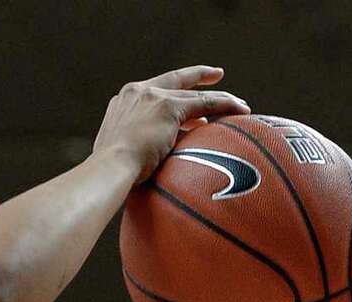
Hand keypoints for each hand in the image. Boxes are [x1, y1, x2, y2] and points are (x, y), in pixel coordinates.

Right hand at [94, 67, 249, 182]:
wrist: (109, 169)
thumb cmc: (111, 176)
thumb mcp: (123, 157)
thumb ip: (138, 152)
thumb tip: (154, 166)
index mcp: (123, 103)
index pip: (152, 92)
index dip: (170, 91)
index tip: (183, 91)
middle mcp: (137, 92)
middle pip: (174, 81)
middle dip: (197, 76)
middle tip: (217, 74)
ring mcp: (152, 97)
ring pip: (194, 96)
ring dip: (220, 101)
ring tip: (240, 106)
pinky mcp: (168, 107)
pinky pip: (205, 103)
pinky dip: (225, 105)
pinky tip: (242, 110)